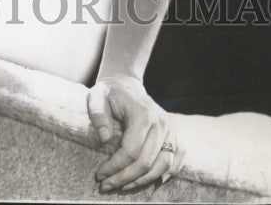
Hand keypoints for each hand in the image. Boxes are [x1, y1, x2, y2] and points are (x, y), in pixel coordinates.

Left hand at [87, 75, 183, 192]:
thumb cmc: (109, 93)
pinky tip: (146, 182)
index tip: (99, 175)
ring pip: (162, 166)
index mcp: (143, 115)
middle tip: (106, 186)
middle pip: (146, 162)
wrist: (126, 84)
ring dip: (142, 181)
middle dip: (125, 178)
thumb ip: (98, 115)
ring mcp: (170, 129)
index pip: (131, 151)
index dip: (114, 167)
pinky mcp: (173, 135)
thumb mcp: (97, 97)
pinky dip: (162, 175)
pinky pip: (173, 162)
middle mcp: (160, 123)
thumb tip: (105, 139)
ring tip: (122, 187)